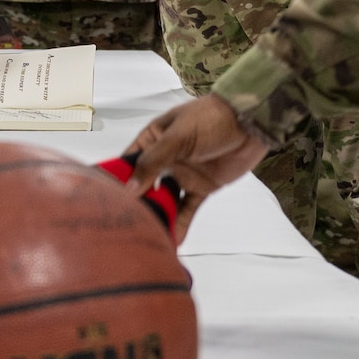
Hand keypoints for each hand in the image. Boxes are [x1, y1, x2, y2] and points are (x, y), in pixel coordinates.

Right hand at [124, 95, 269, 239]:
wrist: (250, 122)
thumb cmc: (210, 119)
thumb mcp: (178, 136)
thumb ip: (154, 162)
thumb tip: (131, 189)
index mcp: (153, 140)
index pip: (128, 163)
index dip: (117, 181)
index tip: (108, 203)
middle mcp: (164, 159)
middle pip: (145, 185)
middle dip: (137, 204)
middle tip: (127, 226)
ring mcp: (183, 174)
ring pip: (166, 199)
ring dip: (159, 216)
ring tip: (149, 237)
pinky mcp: (201, 187)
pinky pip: (188, 207)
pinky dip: (182, 223)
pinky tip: (175, 239)